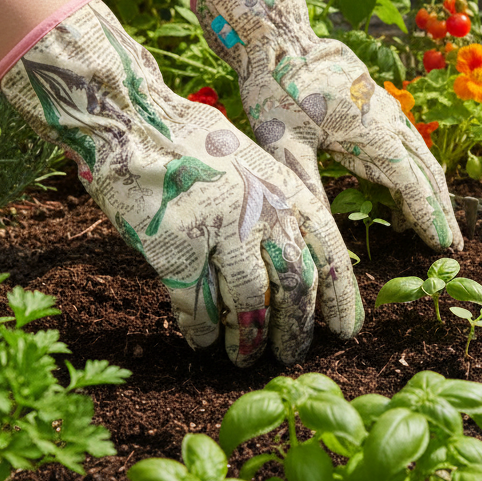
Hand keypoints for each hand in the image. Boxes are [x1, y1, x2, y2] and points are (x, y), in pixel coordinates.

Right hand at [0, 0, 361, 364]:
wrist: (136, 123)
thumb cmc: (195, 143)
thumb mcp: (255, 166)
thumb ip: (279, 208)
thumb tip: (299, 263)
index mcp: (286, 190)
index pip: (329, 252)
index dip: (341, 297)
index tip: (344, 330)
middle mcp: (262, 212)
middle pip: (295, 285)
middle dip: (296, 328)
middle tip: (292, 354)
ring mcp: (220, 232)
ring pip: (249, 304)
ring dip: (248, 339)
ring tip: (245, 357)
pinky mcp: (177, 249)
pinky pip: (196, 305)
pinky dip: (201, 329)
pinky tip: (200, 340)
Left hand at [192, 0, 462, 250]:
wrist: (279, 40)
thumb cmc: (277, 91)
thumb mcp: (285, 143)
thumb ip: (307, 186)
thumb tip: (320, 230)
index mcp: (373, 134)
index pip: (412, 185)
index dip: (429, 218)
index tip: (445, 246)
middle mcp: (389, 122)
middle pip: (426, 173)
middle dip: (440, 210)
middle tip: (453, 245)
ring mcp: (387, 110)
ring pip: (421, 156)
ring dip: (431, 190)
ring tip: (436, 223)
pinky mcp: (378, 104)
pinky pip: (407, 142)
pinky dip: (415, 169)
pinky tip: (405, 187)